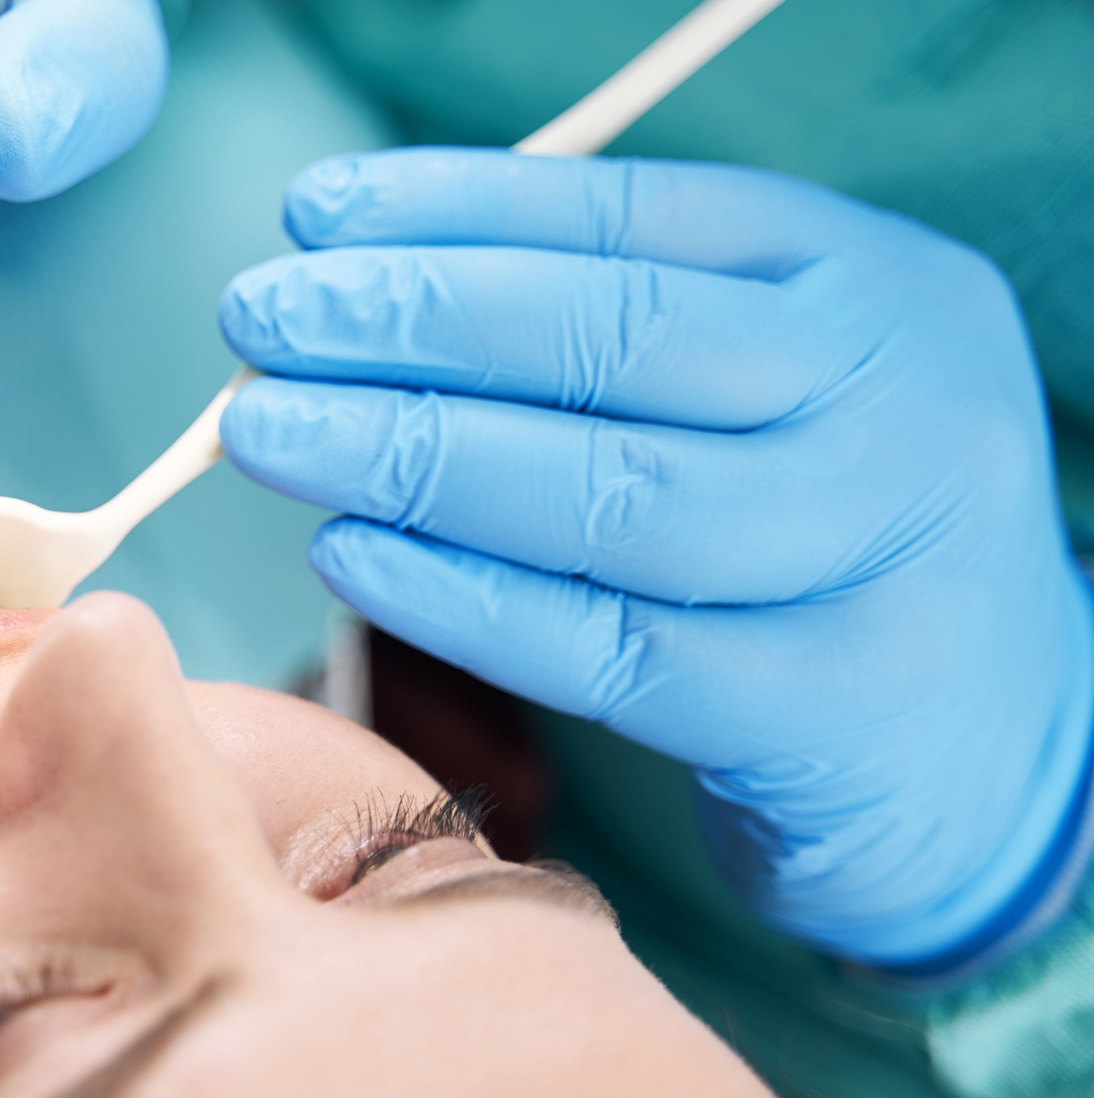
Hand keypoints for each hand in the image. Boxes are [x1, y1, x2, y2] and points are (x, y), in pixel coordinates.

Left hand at [219, 148, 1093, 974]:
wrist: (978, 747)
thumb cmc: (817, 538)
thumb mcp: (765, 397)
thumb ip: (607, 339)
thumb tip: (361, 292)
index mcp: (878, 289)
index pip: (643, 222)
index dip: (459, 211)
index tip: (314, 219)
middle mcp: (902, 406)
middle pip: (623, 343)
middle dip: (413, 322)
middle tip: (258, 323)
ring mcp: (875, 563)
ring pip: (612, 495)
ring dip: (412, 454)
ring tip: (267, 433)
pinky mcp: (821, 709)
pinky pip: (612, 648)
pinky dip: (463, 599)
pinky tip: (349, 555)